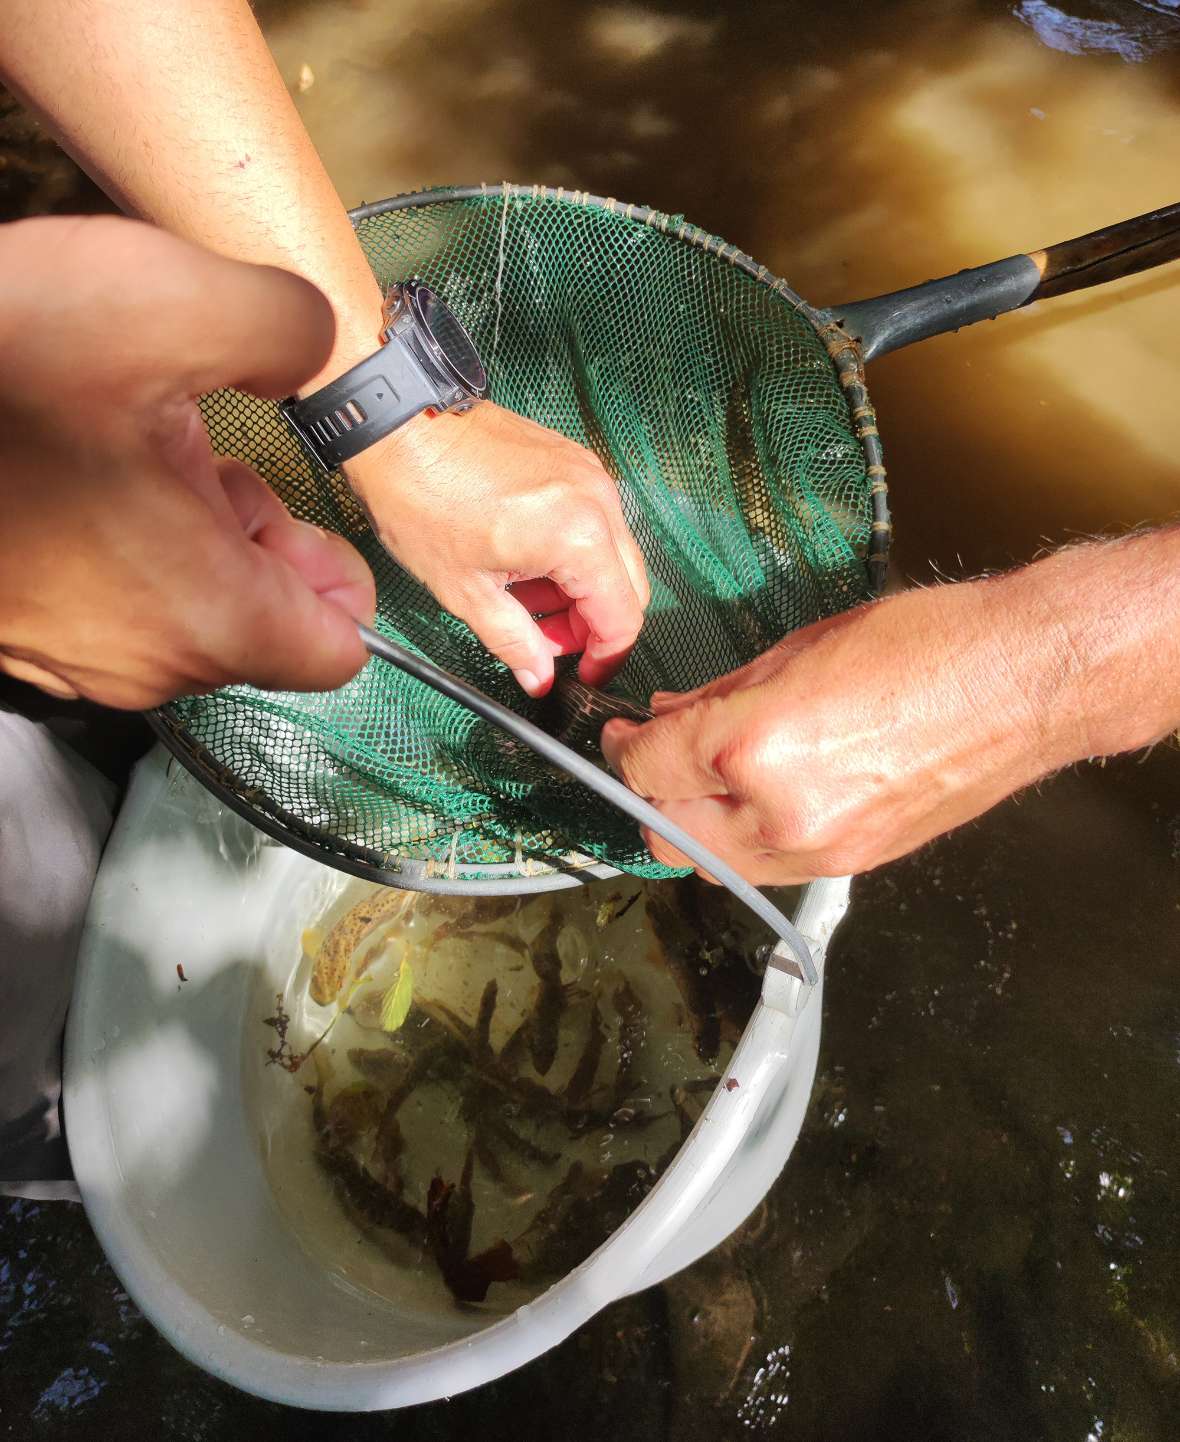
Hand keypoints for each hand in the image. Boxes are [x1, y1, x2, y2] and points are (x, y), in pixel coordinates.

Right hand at [0, 216, 374, 709]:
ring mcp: (71, 651)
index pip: (337, 644)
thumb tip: (311, 347)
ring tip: (134, 435)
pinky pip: (103, 591)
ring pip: (177, 599)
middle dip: (255, 530)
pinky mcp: (16, 622)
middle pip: (258, 616)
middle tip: (208, 444)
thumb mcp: (171, 305)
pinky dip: (112, 531)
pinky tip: (74, 455)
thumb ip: (286, 327)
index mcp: (211, 615)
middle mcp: (146, 659)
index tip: (305, 503)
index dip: (340, 570)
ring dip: (180, 522)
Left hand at [344, 403, 648, 696]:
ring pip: (615, 553)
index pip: (623, 617)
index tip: (582, 677)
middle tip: (547, 641)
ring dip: (584, 588)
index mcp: (578, 537)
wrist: (398, 425)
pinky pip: (596, 519)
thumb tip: (538, 678)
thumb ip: (513, 642)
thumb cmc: (420, 500)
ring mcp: (589, 473)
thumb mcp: (464, 590)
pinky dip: (575, 551)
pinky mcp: (572, 459)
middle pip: (630, 586)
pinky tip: (527, 559)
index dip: (606, 658)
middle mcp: (599, 501)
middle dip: (595, 625)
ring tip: (528, 599)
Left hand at [600, 576, 1086, 884]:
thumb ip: (719, 693)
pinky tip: (761, 795)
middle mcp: (776, 811)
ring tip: (710, 777)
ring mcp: (819, 849)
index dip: (623, 751)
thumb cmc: (927, 643)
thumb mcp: (798, 648)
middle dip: (652, 796)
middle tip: (658, 757)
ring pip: (717, 865)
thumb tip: (670, 714)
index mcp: (753, 744)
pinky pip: (771, 867)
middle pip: (669, 837)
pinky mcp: (853, 864)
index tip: (622, 735)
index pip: (648, 769)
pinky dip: (748, 838)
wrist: (1024, 681)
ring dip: (697, 826)